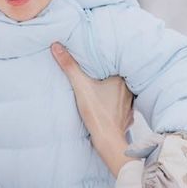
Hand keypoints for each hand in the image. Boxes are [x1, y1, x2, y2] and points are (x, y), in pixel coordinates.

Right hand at [51, 43, 134, 176]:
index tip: (100, 59)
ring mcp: (130, 105)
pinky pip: (123, 106)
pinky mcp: (128, 117)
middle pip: (120, 78)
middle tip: (100, 73)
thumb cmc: (97, 114)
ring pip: (122, 92)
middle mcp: (129, 90)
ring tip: (104, 88)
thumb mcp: (81, 87)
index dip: (108, 61)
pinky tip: (109, 106)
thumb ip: (69, 66)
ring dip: (114, 91)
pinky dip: (116, 105)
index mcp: (121, 79)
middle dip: (110, 76)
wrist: (108, 141)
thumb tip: (56, 46)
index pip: (116, 65)